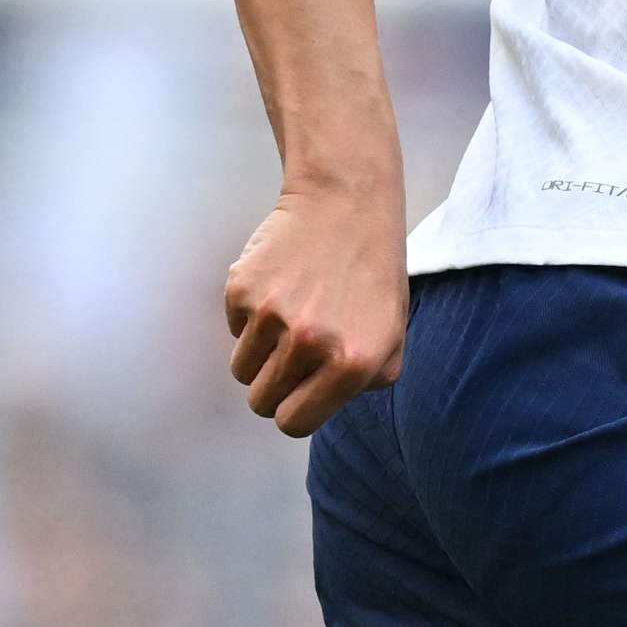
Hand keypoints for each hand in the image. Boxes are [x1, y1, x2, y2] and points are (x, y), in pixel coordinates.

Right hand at [221, 182, 410, 433]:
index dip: (292, 412)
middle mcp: (310, 343)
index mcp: (352, 364)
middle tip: (292, 357)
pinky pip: (234, 330)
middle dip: (272, 387)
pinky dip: (250, 317)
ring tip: (288, 319)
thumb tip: (321, 405)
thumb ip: (365, 382)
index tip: (297, 395)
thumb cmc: (372, 272)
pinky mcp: (242, 289)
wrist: (345, 203)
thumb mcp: (393, 335)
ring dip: (259, 354)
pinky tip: (280, 288)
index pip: (294, 423)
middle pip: (261, 402)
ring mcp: (271, 314)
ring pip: (241, 370)